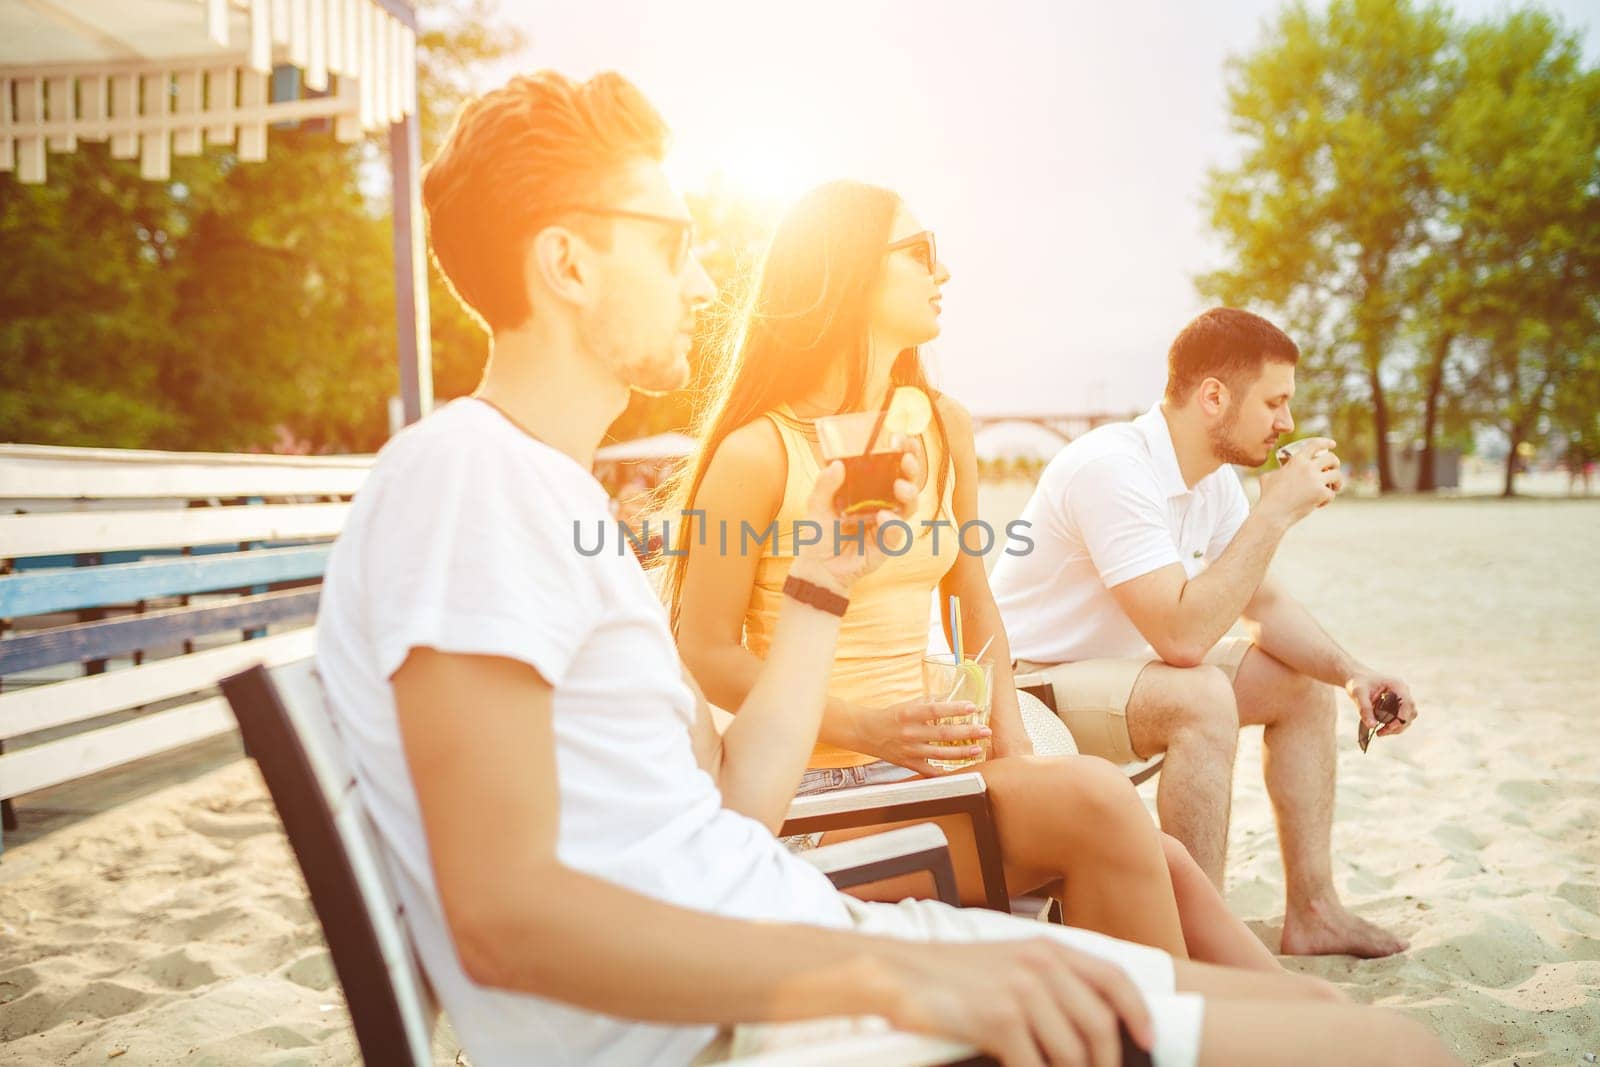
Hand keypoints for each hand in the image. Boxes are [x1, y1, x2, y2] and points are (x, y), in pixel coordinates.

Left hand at [792, 438, 922, 594]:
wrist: (818, 568)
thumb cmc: (820, 533)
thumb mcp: (817, 504)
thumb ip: (825, 485)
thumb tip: (836, 464)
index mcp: (870, 489)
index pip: (891, 465)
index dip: (901, 451)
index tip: (900, 437)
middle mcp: (883, 503)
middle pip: (908, 480)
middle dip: (913, 466)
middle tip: (906, 457)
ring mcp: (888, 523)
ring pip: (910, 505)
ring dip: (910, 493)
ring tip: (899, 486)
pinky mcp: (888, 544)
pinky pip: (897, 532)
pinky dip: (892, 524)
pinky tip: (882, 518)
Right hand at [848, 699, 990, 775]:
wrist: (865, 732)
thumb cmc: (889, 716)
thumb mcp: (908, 704)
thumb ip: (929, 702)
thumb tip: (952, 698)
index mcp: (909, 713)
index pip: (935, 710)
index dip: (955, 709)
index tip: (973, 707)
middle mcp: (910, 732)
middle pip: (943, 733)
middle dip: (968, 732)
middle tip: (985, 731)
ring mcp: (909, 750)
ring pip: (940, 753)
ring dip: (962, 752)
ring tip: (978, 749)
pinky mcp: (908, 763)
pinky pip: (929, 770)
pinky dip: (945, 772)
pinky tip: (960, 769)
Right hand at [881, 939, 1153, 1066]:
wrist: (897, 972)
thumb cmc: (952, 977)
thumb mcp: (1008, 963)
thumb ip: (1049, 982)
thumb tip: (1089, 1025)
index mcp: (1048, 948)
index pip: (1113, 979)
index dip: (1139, 1014)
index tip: (1149, 1043)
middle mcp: (1040, 965)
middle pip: (1100, 1027)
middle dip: (1105, 1065)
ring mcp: (1020, 990)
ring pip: (1073, 1054)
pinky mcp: (998, 1018)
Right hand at [1258, 437, 1341, 523]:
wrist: (1273, 513)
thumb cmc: (1269, 495)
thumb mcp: (1269, 476)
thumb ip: (1280, 469)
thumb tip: (1282, 468)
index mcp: (1297, 460)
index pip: (1315, 444)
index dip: (1326, 442)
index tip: (1332, 444)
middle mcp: (1308, 467)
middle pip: (1332, 458)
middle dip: (1336, 464)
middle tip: (1333, 469)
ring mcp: (1316, 480)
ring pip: (1337, 475)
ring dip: (1337, 481)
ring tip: (1333, 487)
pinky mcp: (1321, 494)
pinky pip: (1332, 493)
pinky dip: (1327, 499)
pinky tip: (1319, 504)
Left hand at [1346, 671, 1418, 736]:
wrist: (1356, 678)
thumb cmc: (1357, 682)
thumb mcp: (1358, 694)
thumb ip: (1364, 709)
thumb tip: (1372, 726)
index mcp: (1397, 685)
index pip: (1407, 704)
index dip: (1401, 718)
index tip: (1387, 727)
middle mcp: (1403, 691)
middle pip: (1410, 713)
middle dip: (1398, 726)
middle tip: (1380, 732)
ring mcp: (1402, 698)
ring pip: (1408, 718)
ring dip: (1396, 727)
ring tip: (1380, 732)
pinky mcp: (1398, 704)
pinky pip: (1402, 718)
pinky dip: (1394, 725)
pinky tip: (1382, 728)